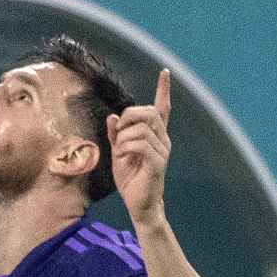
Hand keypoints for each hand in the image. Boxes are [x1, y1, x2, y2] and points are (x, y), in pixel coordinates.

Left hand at [107, 69, 171, 225]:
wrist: (139, 204)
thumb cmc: (131, 180)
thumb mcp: (118, 154)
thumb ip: (116, 136)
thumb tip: (112, 117)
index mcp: (155, 136)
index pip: (162, 109)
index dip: (163, 90)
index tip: (165, 72)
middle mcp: (163, 139)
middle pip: (147, 112)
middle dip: (128, 116)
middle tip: (118, 133)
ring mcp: (162, 150)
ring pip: (141, 128)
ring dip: (124, 137)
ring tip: (121, 152)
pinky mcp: (158, 162)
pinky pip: (140, 143)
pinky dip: (126, 147)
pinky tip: (123, 156)